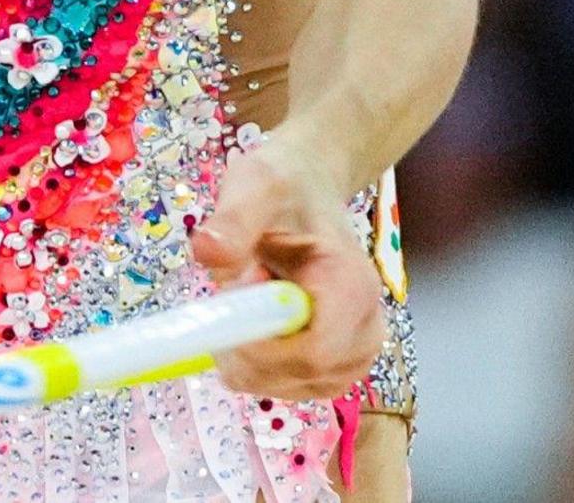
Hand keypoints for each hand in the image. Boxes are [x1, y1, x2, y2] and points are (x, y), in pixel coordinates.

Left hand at [188, 131, 384, 401]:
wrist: (307, 190)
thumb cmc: (284, 186)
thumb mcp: (254, 185)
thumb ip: (234, 219)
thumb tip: (207, 250)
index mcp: (352, 283)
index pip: (317, 351)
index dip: (264, 350)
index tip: (228, 316)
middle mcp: (366, 324)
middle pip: (306, 376)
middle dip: (251, 354)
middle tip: (225, 305)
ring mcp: (355, 350)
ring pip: (295, 387)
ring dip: (252, 359)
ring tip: (244, 304)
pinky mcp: (337, 364)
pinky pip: (293, 387)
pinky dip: (260, 367)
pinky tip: (252, 326)